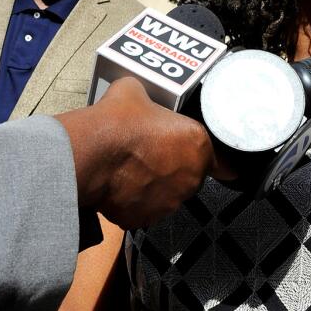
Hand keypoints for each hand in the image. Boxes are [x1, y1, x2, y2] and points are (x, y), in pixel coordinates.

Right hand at [56, 77, 212, 228]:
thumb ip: (149, 100)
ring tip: (132, 170)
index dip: (206, 156)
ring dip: (156, 186)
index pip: (220, 159)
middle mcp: (190, 178)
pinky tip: (120, 186)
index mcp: (198, 145)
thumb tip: (140, 97)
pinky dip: (134, 202)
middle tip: (151, 155)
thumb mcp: (136, 91)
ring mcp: (169, 202)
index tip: (194, 155)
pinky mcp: (144, 219)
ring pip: (168, 196)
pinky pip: (143, 210)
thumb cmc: (118, 121)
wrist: (90, 153)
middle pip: (190, 176)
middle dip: (175, 168)